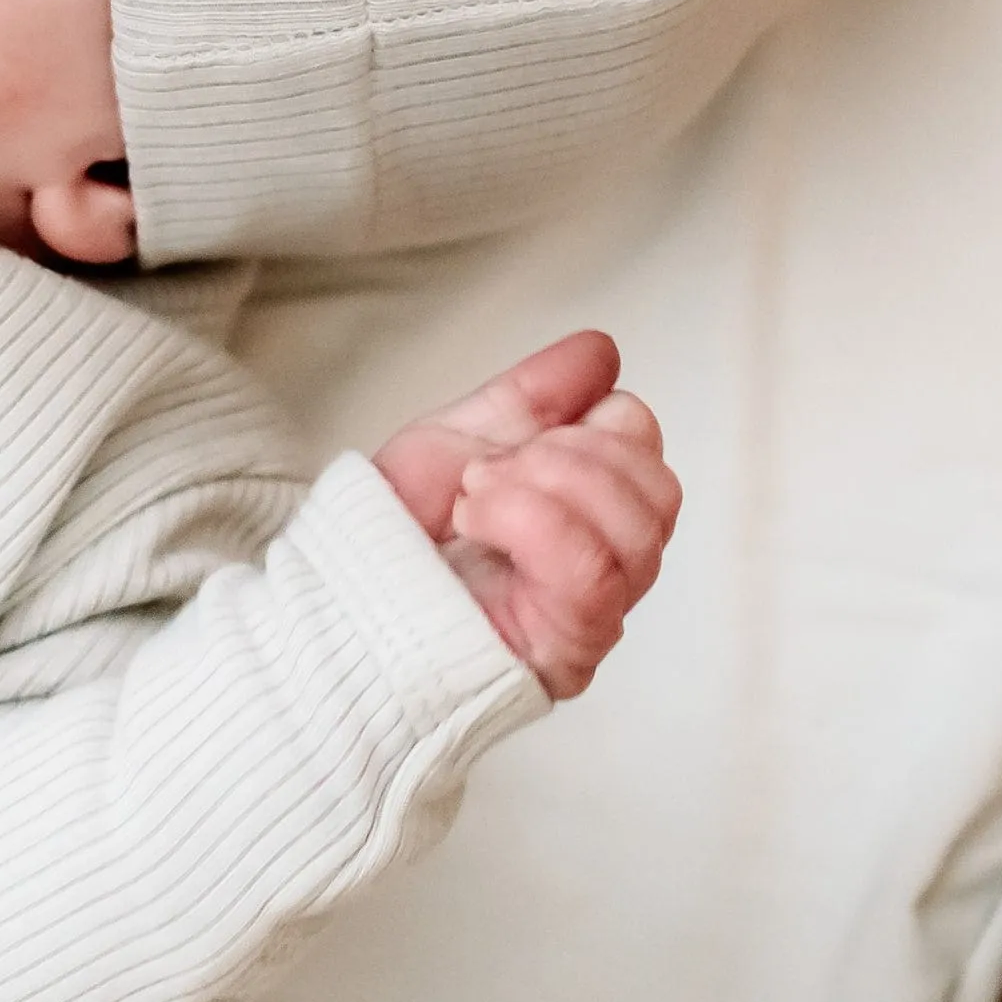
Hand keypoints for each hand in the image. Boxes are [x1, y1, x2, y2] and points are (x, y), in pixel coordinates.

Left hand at [372, 329, 678, 700]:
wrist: (344, 589)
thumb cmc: (396, 529)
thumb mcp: (464, 438)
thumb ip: (537, 396)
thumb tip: (601, 352)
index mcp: (589, 511)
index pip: (647, 451)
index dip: (600, 420)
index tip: (530, 431)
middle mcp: (606, 568)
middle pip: (658, 492)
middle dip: (571, 453)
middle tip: (490, 467)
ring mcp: (593, 615)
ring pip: (639, 530)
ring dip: (546, 486)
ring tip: (476, 494)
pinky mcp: (567, 650)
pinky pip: (593, 572)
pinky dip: (532, 522)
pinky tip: (479, 519)